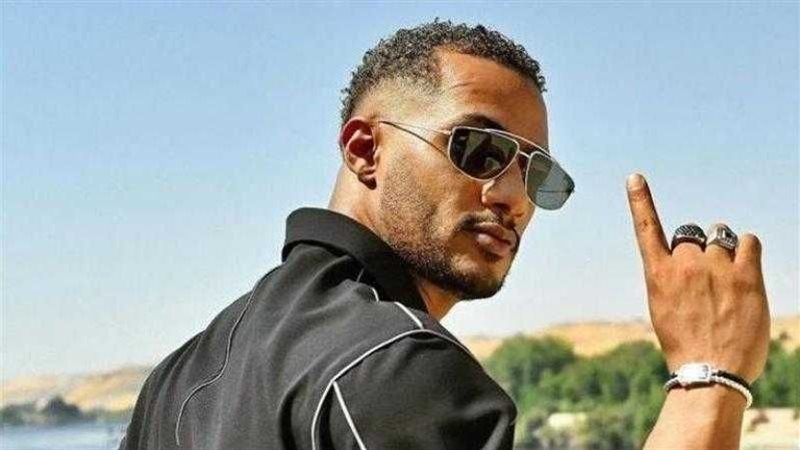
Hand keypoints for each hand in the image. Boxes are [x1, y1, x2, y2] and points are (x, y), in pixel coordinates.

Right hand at [626, 173, 769, 383]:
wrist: (711, 371)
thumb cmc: (686, 345)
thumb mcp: (664, 309)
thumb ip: (675, 278)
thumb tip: (697, 259)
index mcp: (658, 274)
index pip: (646, 228)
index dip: (640, 200)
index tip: (635, 178)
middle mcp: (685, 264)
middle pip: (692, 236)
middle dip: (699, 251)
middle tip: (706, 282)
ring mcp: (716, 268)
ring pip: (721, 238)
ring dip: (724, 252)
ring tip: (727, 283)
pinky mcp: (746, 275)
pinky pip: (748, 242)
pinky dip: (746, 249)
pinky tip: (745, 269)